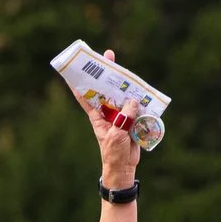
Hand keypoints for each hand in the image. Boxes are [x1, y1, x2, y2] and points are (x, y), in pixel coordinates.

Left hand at [80, 46, 140, 189]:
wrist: (124, 167)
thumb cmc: (114, 153)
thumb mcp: (117, 135)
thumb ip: (125, 118)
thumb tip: (133, 101)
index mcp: (97, 116)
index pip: (86, 97)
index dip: (81, 82)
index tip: (78, 68)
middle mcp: (108, 112)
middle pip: (106, 90)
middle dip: (107, 74)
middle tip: (108, 55)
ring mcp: (121, 115)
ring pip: (123, 95)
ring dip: (126, 84)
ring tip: (127, 67)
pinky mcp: (132, 119)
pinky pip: (136, 106)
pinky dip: (140, 98)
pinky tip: (143, 88)